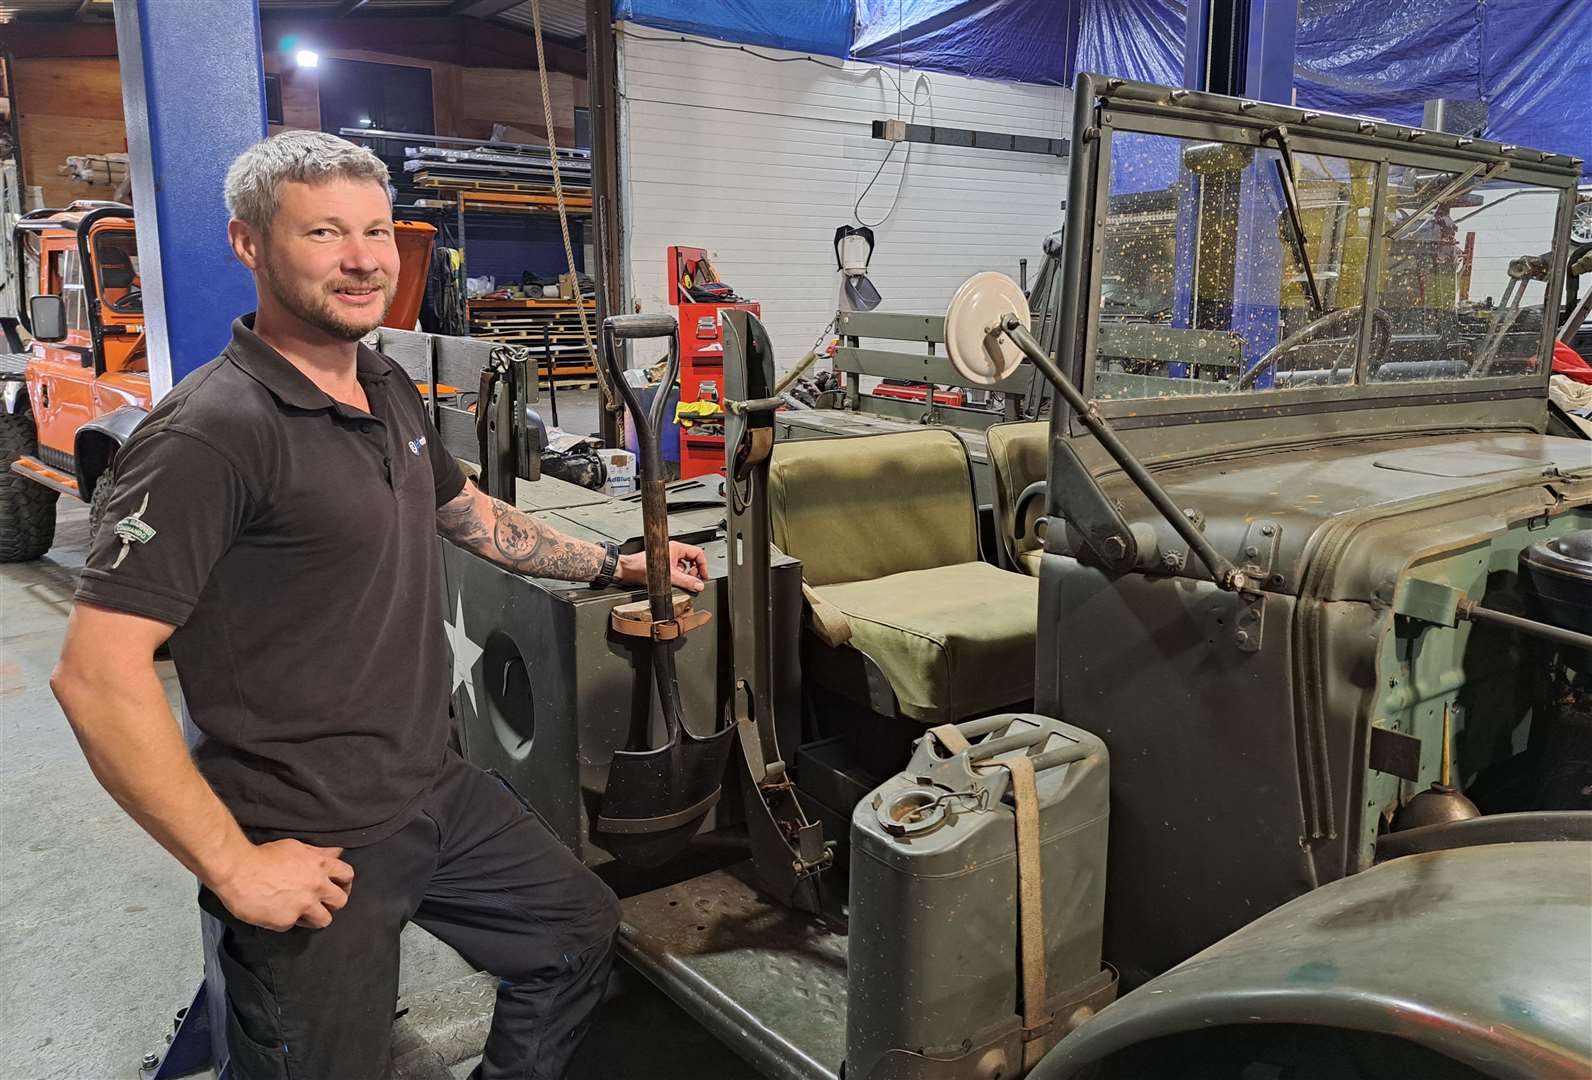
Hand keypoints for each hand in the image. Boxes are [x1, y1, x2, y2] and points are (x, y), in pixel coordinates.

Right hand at [213, 839, 354, 931]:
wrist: (237, 870)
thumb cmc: (264, 856)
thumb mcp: (296, 847)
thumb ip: (319, 853)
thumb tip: (338, 852)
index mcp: (320, 866)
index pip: (347, 875)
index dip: (344, 882)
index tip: (337, 887)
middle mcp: (316, 886)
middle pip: (341, 901)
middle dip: (333, 903)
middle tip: (322, 903)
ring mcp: (303, 905)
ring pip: (324, 920)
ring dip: (315, 917)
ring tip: (303, 912)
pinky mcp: (286, 921)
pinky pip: (294, 925)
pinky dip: (287, 920)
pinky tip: (277, 912)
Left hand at [617, 541, 708, 593]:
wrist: (628, 571)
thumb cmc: (641, 567)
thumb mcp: (669, 577)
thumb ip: (686, 581)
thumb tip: (698, 585)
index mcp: (676, 548)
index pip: (698, 554)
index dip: (703, 565)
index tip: (703, 576)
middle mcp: (673, 551)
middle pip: (693, 560)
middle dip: (695, 572)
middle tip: (694, 581)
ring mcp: (668, 558)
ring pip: (685, 566)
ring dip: (686, 575)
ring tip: (683, 582)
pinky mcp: (663, 565)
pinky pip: (677, 570)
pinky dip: (679, 577)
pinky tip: (675, 583)